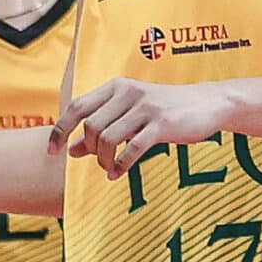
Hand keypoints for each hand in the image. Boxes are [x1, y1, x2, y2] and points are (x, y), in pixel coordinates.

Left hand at [53, 77, 229, 177]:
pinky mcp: (163, 123)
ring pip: (108, 138)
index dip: (60, 130)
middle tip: (98, 161)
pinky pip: (133, 147)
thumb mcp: (130, 114)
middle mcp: (128, 93)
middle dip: (89, 148)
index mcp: (116, 87)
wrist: (209, 103)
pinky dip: (121, 164)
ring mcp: (146, 107)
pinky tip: (117, 174)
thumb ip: (102, 129)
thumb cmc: (165, 110)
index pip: (76, 106)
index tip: (51, 151)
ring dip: (104, 159)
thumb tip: (72, 149)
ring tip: (108, 169)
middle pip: (91, 126)